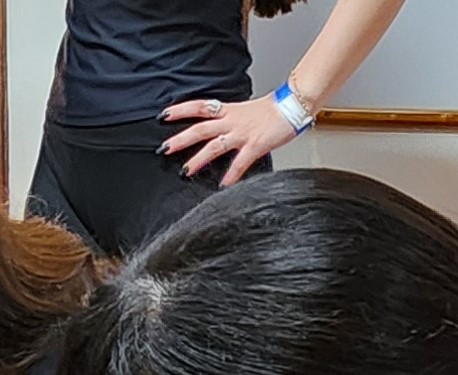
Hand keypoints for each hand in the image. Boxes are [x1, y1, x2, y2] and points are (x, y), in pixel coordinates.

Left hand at [159, 93, 298, 184]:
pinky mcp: (255, 146)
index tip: (163, 115)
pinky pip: (240, 162)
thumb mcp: (246, 110)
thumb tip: (218, 127)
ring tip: (185, 171)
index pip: (198, 107)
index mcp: (228, 110)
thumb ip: (230, 119)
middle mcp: (232, 121)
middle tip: (164, 148)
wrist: (293, 105)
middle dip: (180, 139)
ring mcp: (242, 134)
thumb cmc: (273, 110)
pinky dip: (231, 175)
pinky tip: (222, 185)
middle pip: (200, 129)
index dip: (180, 110)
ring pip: (214, 145)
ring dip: (198, 159)